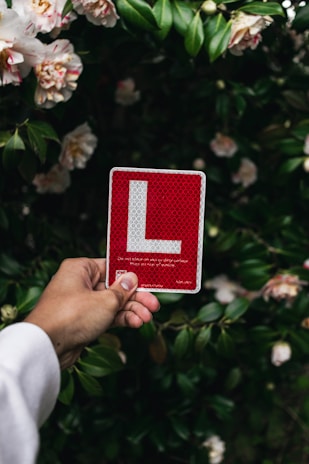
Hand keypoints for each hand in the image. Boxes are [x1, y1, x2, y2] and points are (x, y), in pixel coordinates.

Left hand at [25, 258, 159, 368]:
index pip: (111, 266)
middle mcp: (79, 283)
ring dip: (130, 310)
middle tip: (154, 305)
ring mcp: (81, 303)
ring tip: (146, 318)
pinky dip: (120, 319)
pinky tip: (135, 323)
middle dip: (135, 297)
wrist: (47, 347)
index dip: (131, 275)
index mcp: (80, 268)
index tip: (148, 280)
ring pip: (112, 303)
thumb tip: (131, 279)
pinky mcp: (83, 320)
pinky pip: (106, 316)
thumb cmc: (70, 316)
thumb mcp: (105, 301)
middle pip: (114, 287)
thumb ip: (122, 291)